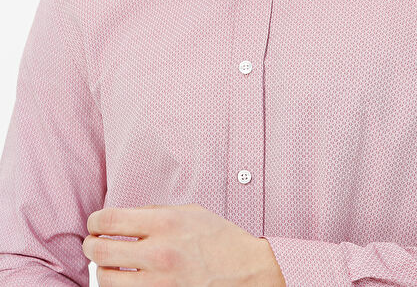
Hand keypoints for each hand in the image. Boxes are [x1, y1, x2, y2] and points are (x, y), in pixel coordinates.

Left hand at [82, 202, 285, 285]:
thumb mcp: (190, 213)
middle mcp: (159, 252)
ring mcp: (159, 282)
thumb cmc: (221, 240)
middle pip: (100, 251)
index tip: (95, 223)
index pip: (110, 220)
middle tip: (92, 244)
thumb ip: (156, 213)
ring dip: (102, 270)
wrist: (248, 272)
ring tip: (109, 264)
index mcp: (165, 223)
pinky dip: (120, 286)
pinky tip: (126, 278)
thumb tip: (126, 217)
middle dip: (90, 246)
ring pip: (107, 279)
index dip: (95, 220)